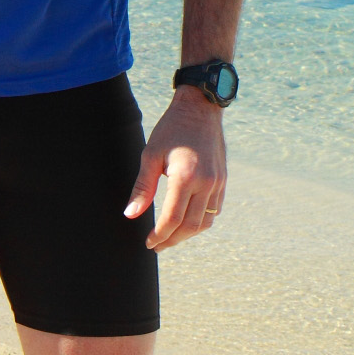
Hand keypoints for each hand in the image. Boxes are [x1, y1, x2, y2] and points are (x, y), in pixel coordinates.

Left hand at [124, 87, 226, 250]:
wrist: (200, 109)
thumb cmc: (171, 129)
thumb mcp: (150, 155)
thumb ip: (142, 188)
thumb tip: (130, 215)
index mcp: (186, 177)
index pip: (172, 219)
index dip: (159, 235)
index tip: (148, 242)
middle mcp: (206, 183)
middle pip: (190, 226)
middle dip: (172, 240)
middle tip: (156, 245)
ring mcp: (217, 183)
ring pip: (205, 222)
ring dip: (187, 234)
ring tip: (170, 237)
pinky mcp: (222, 180)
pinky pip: (214, 210)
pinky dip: (200, 221)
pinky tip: (187, 221)